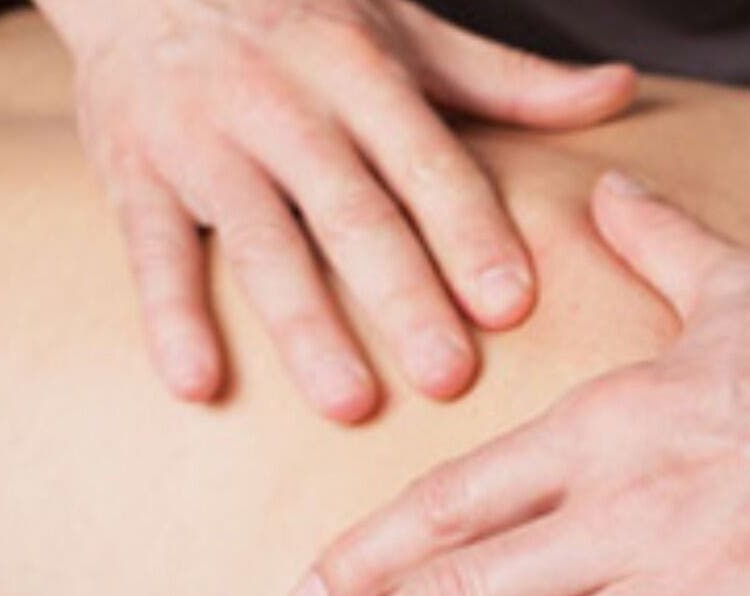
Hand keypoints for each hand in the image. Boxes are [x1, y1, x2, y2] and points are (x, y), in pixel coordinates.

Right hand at [42, 0, 636, 420]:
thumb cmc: (301, 10)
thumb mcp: (406, 29)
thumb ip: (508, 80)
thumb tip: (617, 91)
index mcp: (360, 70)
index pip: (426, 160)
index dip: (469, 231)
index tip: (511, 304)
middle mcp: (283, 104)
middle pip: (350, 211)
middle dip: (401, 295)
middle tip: (448, 377)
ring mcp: (203, 138)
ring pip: (260, 240)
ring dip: (302, 324)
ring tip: (348, 403)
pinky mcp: (132, 170)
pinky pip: (151, 248)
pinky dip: (169, 315)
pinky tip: (198, 384)